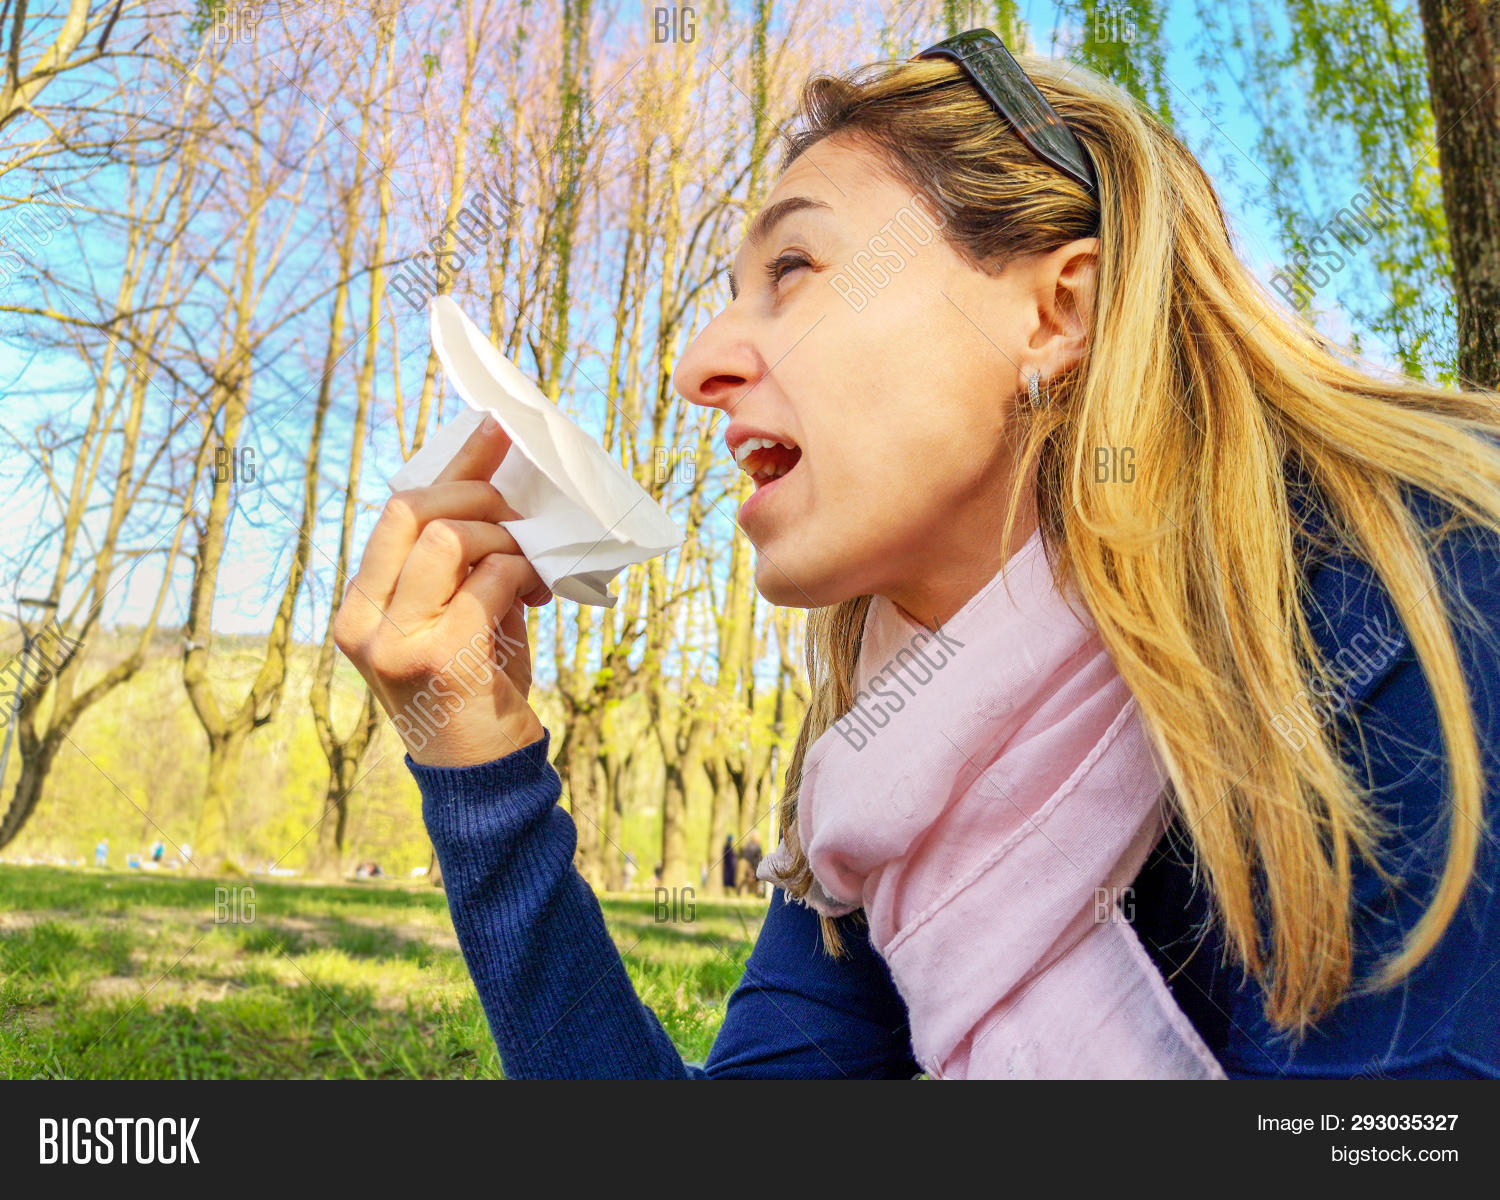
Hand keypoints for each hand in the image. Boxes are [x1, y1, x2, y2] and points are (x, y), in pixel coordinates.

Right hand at [333, 415, 552, 766]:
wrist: (482, 776)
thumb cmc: (476, 689)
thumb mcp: (458, 616)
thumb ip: (462, 564)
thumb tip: (501, 486)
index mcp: (359, 606)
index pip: (395, 512)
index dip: (452, 467)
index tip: (495, 431)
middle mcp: (362, 622)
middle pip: (414, 510)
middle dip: (478, 495)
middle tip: (520, 513)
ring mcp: (393, 642)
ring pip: (448, 537)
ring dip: (502, 539)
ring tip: (529, 564)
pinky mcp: (437, 659)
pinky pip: (488, 580)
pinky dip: (520, 574)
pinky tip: (535, 592)